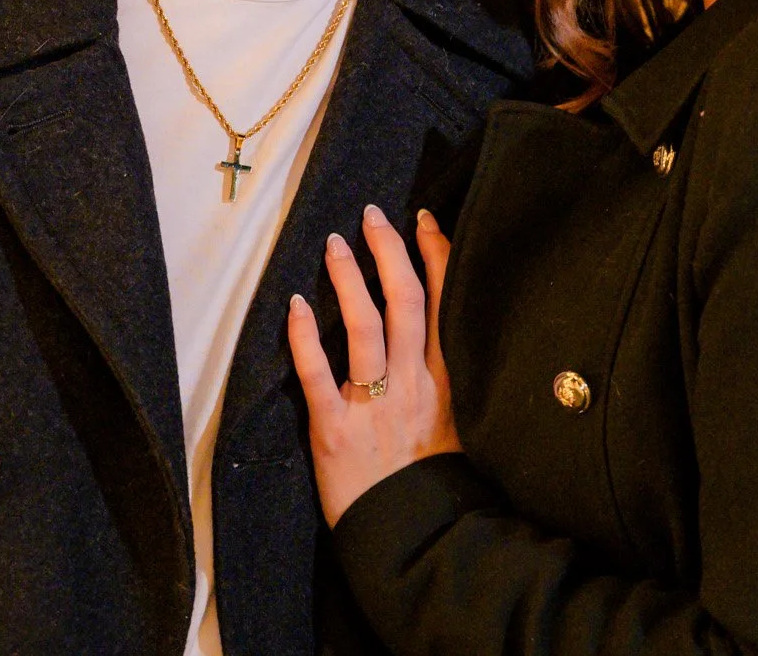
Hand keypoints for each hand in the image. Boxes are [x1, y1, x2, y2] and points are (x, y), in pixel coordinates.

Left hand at [287, 203, 460, 527]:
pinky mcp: (336, 428)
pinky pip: (316, 371)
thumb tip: (443, 332)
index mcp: (448, 381)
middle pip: (404, 300)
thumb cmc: (436, 484)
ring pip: (363, 324)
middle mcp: (415, 384)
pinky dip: (304, 335)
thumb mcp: (461, 424)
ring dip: (348, 278)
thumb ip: (450, 379)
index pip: (444, 301)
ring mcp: (375, 404)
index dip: (434, 254)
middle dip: (388, 250)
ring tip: (334, 244)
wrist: (416, 541)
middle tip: (372, 215)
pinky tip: (296, 305)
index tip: (422, 219)